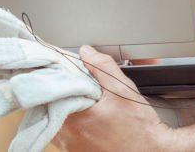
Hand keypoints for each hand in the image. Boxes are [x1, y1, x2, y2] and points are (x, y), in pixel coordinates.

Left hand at [54, 46, 172, 151]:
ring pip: (60, 116)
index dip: (64, 76)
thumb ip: (102, 67)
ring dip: (71, 106)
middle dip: (68, 91)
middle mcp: (66, 136)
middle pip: (55, 102)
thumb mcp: (121, 89)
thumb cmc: (139, 128)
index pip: (56, 88)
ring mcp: (69, 147)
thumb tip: (86, 52)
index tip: (75, 72)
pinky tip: (92, 117)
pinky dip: (75, 121)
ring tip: (92, 103)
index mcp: (73, 119)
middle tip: (87, 88)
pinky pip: (67, 131)